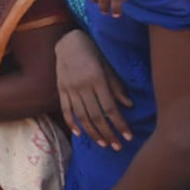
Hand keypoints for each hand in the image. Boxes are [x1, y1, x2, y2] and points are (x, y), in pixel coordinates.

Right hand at [55, 30, 132, 149]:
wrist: (68, 42)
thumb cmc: (93, 52)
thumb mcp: (107, 66)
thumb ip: (117, 86)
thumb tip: (129, 105)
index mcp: (98, 79)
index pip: (110, 108)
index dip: (119, 124)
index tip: (128, 136)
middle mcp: (83, 86)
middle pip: (96, 116)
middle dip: (108, 133)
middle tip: (117, 146)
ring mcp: (70, 89)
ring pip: (81, 116)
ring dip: (93, 133)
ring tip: (103, 143)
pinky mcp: (61, 90)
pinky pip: (66, 110)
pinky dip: (72, 123)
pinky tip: (79, 134)